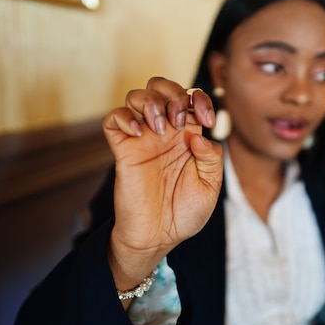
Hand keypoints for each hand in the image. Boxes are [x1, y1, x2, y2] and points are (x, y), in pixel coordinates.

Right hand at [102, 77, 222, 289]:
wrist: (158, 237)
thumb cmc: (184, 213)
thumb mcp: (210, 186)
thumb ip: (211, 157)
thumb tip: (196, 133)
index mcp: (188, 136)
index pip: (190, 99)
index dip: (200, 98)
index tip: (206, 118)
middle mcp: (164, 132)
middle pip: (161, 88)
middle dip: (172, 92)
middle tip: (179, 119)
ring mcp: (142, 139)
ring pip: (136, 97)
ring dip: (150, 102)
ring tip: (159, 129)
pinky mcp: (122, 150)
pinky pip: (113, 119)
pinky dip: (124, 116)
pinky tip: (139, 132)